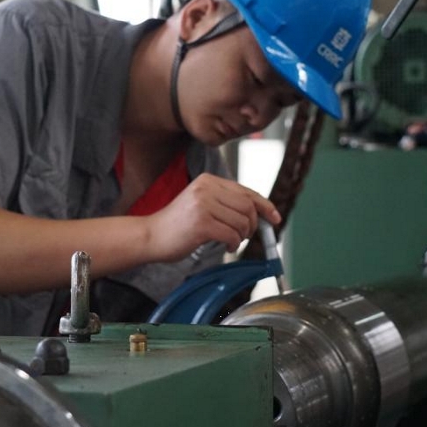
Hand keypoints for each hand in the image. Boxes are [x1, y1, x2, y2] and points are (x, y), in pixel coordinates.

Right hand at [147, 173, 280, 260]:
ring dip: (242, 236)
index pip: (245, 191)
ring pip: (242, 221)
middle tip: (247, 236)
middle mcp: (206, 188)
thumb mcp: (201, 204)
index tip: (275, 217)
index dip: (264, 205)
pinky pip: (232, 234)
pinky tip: (227, 246)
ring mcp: (203, 204)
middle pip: (248, 206)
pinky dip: (234, 244)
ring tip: (232, 241)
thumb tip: (256, 213)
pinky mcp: (201, 223)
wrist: (150, 236)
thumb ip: (225, 203)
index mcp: (208, 180)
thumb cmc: (176, 225)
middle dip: (253, 224)